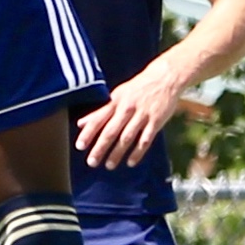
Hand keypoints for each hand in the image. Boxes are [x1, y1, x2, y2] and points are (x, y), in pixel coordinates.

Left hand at [75, 63, 189, 170]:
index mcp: (115, 102)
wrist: (165, 78)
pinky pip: (145, 139)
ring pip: (127, 138)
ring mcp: (142, 116)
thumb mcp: (116, 95)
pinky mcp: (156, 121)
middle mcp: (126, 109)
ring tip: (109, 165)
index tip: (79, 146)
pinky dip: (138, 152)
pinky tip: (131, 162)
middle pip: (111, 131)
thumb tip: (80, 123)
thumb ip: (100, 111)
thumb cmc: (137, 88)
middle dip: (100, 148)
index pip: (98, 120)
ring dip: (117, 153)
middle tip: (91, 162)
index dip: (88, 133)